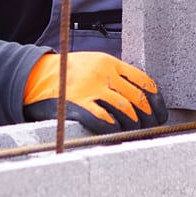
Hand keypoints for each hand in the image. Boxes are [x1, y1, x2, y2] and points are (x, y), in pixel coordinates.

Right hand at [22, 51, 167, 133]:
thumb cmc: (68, 72)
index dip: (155, 100)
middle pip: (136, 98)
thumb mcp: (93, 63)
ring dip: (135, 125)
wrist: (36, 76)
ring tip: (137, 133)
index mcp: (109, 63)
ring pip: (125, 110)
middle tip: (151, 128)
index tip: (159, 112)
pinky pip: (104, 120)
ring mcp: (90, 89)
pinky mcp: (78, 105)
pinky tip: (118, 133)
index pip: (143, 80)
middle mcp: (103, 74)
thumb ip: (114, 74)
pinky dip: (115, 129)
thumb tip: (138, 93)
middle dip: (148, 116)